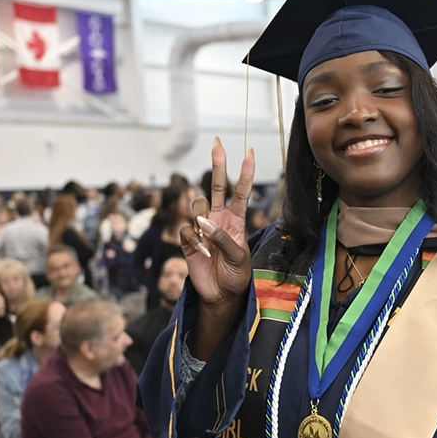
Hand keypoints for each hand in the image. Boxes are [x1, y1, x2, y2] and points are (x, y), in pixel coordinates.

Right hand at [180, 138, 255, 306]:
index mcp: (236, 220)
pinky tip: (201, 253)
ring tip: (208, 242)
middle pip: (216, 185)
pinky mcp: (188, 240)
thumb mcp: (239, 257)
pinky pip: (187, 230)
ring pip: (197, 206)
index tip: (250, 152)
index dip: (245, 173)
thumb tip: (204, 223)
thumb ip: (223, 238)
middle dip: (217, 164)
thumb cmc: (236, 275)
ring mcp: (202, 228)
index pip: (241, 192)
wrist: (221, 294)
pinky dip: (194, 240)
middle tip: (218, 143)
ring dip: (202, 220)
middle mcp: (219, 218)